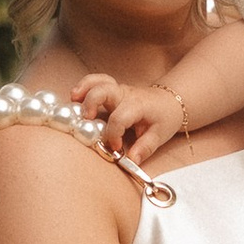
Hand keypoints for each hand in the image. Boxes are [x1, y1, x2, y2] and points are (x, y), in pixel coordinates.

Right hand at [69, 71, 187, 164]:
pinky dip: (84, 86)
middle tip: (86, 119)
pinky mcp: (111, 90)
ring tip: (73, 100)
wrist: (170, 102)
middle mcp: (125, 94)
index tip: (115, 148)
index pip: (119, 118)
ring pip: (97, 81)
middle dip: (91, 103)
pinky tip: (75, 97)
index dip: (113, 134)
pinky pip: (95, 82)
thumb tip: (131, 161)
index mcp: (137, 106)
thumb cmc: (164, 117)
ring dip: (83, 89)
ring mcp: (117, 90)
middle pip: (104, 91)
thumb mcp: (159, 135)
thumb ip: (144, 148)